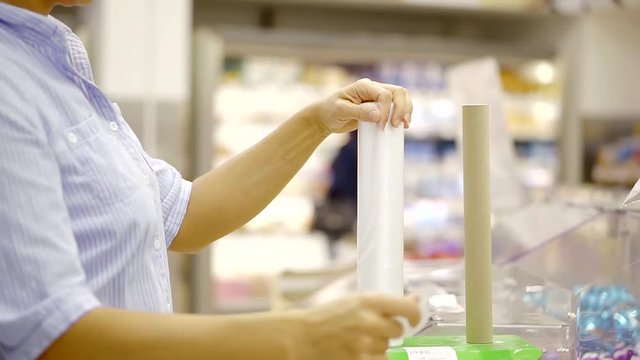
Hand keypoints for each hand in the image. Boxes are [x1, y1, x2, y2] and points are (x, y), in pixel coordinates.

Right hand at [297, 293, 419, 359]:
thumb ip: (385, 303)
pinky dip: (371, 357)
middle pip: (398, 331)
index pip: (407, 308)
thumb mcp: (355, 301)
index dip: (415, 315)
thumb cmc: (330, 317)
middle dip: (387, 331)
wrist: (303, 336)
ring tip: (358, 341)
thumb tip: (416, 300)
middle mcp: (368, 321)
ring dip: (377, 346)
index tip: (414, 319)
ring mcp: (363, 344)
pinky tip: (357, 351)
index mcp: (369, 300)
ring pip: (387, 348)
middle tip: (370, 329)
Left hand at [313, 78, 412, 133]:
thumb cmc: (330, 112)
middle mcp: (373, 89)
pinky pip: (397, 107)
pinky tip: (403, 126)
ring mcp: (378, 97)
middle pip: (398, 92)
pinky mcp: (379, 107)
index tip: (381, 126)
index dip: (387, 110)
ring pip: (401, 97)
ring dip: (406, 110)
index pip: (384, 94)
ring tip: (404, 125)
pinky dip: (402, 114)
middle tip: (397, 125)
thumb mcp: (341, 112)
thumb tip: (378, 115)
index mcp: (364, 86)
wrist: (325, 117)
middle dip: (402, 108)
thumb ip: (359, 112)